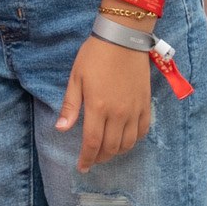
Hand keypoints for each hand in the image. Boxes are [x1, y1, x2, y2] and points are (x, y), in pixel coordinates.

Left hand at [56, 36, 154, 171]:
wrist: (123, 38)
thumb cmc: (95, 56)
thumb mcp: (76, 78)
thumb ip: (70, 106)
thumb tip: (61, 129)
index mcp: (98, 107)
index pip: (92, 143)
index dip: (86, 159)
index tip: (81, 167)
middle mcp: (118, 113)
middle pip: (111, 147)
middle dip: (100, 158)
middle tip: (92, 160)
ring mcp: (134, 110)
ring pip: (128, 143)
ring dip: (116, 152)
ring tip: (106, 152)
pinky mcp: (146, 104)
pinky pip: (143, 130)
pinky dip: (134, 140)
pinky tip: (125, 139)